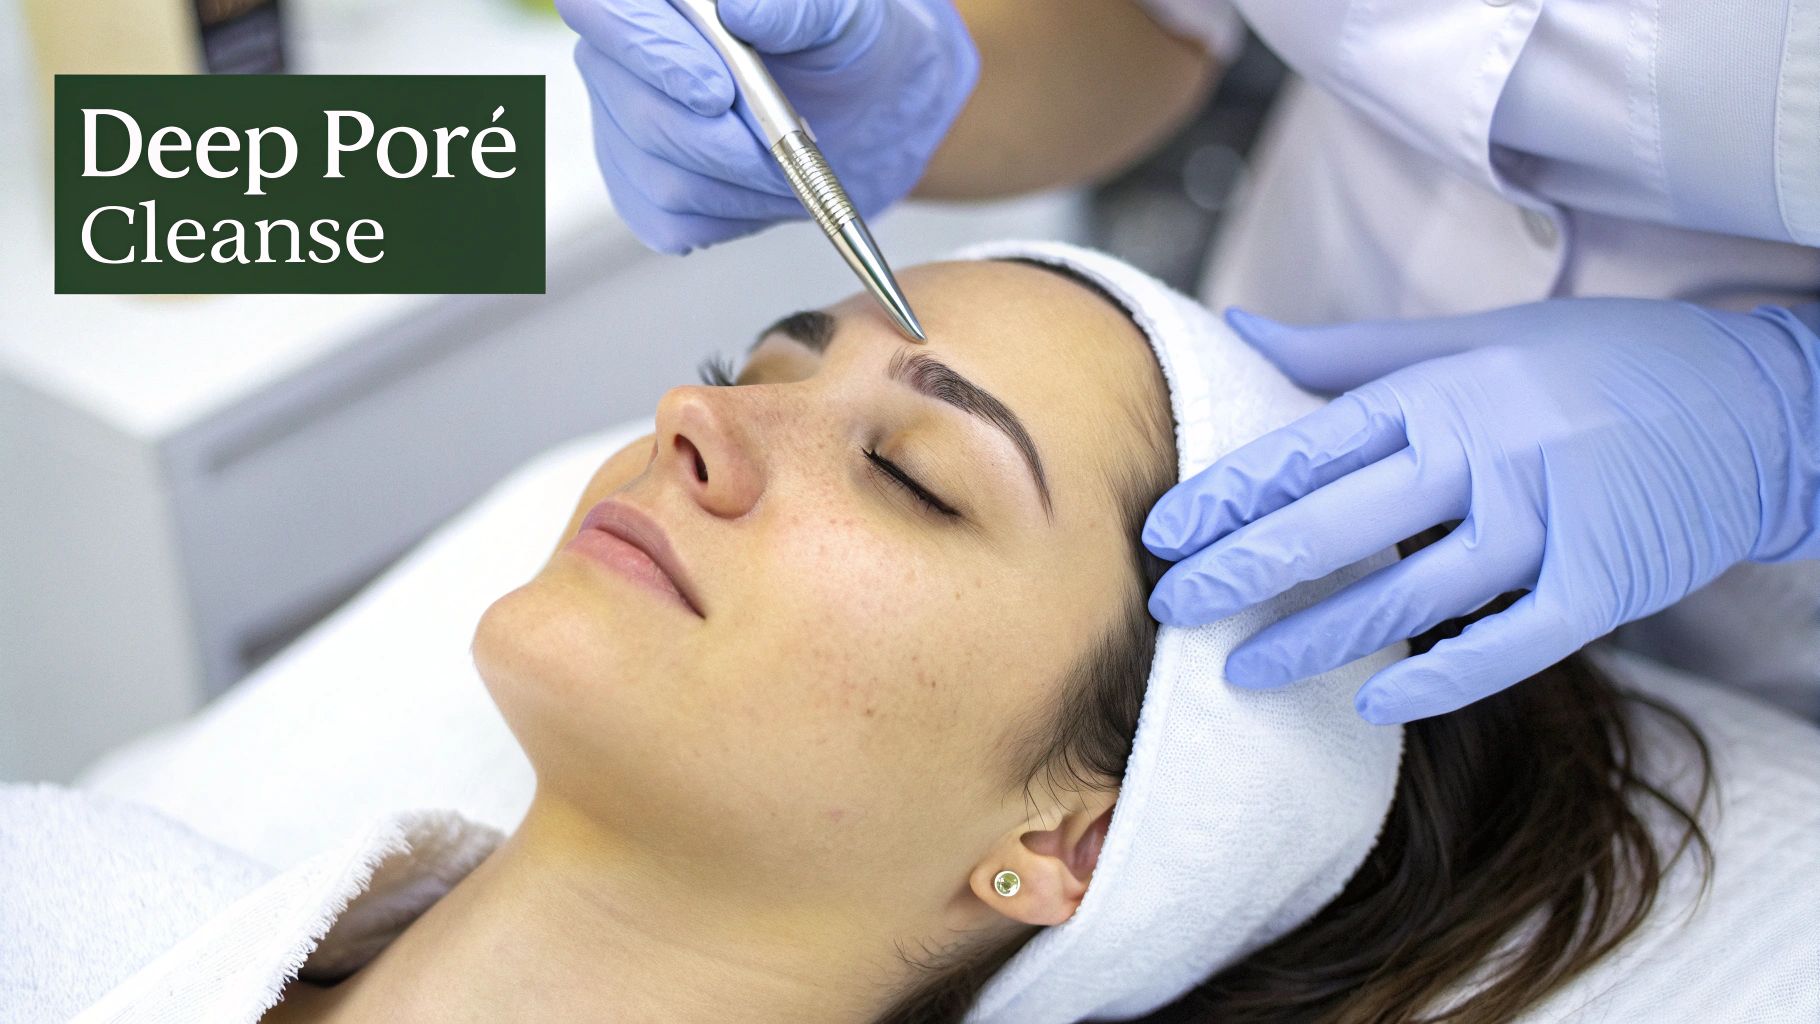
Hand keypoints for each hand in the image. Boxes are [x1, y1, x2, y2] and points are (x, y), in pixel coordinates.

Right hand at [559, 0, 978, 253]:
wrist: (859, 110)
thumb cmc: (839, 46)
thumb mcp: (836, 16)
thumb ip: (792, 9)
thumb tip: (740, 10)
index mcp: (654, 0)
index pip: (599, 10)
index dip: (648, 53)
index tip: (717, 92)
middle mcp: (619, 58)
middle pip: (638, 111)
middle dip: (725, 142)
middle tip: (788, 141)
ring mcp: (620, 126)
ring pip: (660, 177)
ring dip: (744, 183)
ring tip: (791, 165)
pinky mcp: (637, 190)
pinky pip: (670, 221)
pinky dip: (735, 216)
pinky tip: (763, 188)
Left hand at [1143, 298, 1819, 723]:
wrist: (1758, 403)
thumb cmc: (1601, 363)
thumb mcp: (1476, 336)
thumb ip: (1352, 348)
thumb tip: (1243, 327)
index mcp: (1445, 391)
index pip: (1310, 447)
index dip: (1229, 494)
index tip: (1162, 531)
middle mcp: (1485, 454)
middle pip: (1336, 524)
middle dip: (1241, 571)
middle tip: (1170, 607)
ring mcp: (1545, 524)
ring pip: (1405, 594)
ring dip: (1314, 639)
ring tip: (1238, 670)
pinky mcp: (1600, 586)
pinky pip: (1506, 645)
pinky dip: (1440, 676)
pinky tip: (1374, 702)